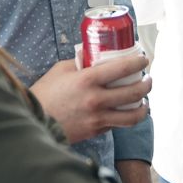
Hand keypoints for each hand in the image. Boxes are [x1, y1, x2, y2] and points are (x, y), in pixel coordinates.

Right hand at [29, 55, 149, 143]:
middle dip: (147, 84)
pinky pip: (117, 125)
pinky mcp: (96, 131)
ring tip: (144, 100)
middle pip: (134, 92)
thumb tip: (93, 51)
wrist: (34, 121)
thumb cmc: (46, 93)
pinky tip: (125, 111)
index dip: (138, 62)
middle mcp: (96, 100)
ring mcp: (97, 118)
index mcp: (87, 80)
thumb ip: (80, 61)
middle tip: (148, 79)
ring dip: (143, 107)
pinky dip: (124, 117)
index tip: (143, 59)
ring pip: (132, 116)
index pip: (122, 68)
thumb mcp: (61, 70)